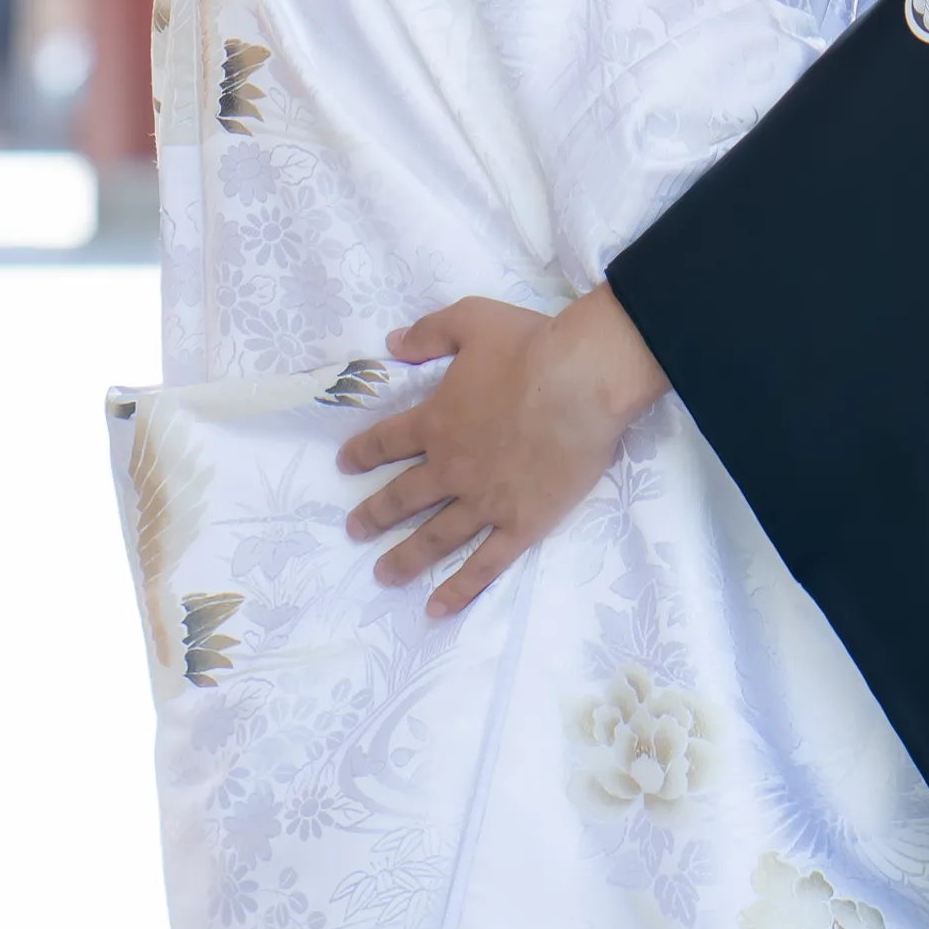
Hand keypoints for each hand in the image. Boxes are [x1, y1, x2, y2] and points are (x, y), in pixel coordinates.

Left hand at [333, 283, 669, 617]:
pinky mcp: (521, 524)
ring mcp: (484, 501)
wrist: (583, 381)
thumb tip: (392, 343)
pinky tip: (437, 608)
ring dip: (406, 558)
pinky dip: (460, 589)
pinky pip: (485, 564)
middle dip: (375, 515)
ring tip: (384, 575)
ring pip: (435, 538)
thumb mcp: (471, 320)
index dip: (363, 453)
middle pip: (403, 498)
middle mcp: (451, 468)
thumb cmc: (531, 346)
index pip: (387, 442)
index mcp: (436, 421)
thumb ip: (429, 333)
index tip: (346, 465)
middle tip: (354, 531)